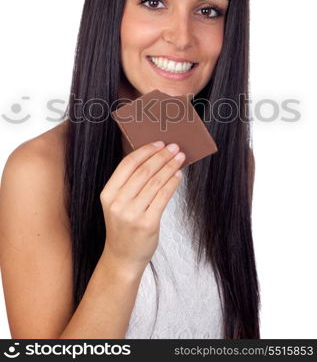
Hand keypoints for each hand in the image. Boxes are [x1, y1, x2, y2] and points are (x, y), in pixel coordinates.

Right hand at [100, 141, 184, 272]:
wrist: (123, 257)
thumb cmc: (123, 227)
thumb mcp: (117, 204)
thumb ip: (129, 183)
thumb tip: (152, 157)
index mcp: (108, 194)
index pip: (127, 164)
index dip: (145, 151)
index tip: (159, 143)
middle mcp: (118, 203)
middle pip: (144, 171)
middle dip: (161, 156)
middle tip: (174, 147)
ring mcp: (132, 214)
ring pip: (155, 182)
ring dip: (170, 167)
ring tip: (179, 158)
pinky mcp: (147, 224)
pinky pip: (163, 197)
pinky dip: (172, 183)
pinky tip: (178, 175)